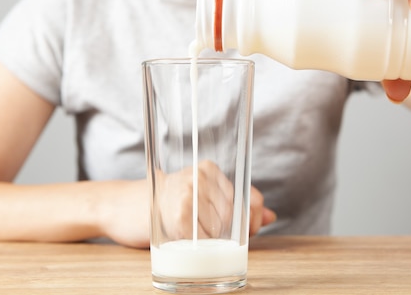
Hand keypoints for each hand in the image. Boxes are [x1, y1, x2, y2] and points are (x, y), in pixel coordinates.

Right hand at [157, 160, 274, 239]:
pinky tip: (189, 235)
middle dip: (228, 229)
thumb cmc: (182, 200)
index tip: (248, 227)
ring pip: (219, 227)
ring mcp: (189, 194)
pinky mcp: (180, 214)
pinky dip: (199, 243)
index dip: (253, 217)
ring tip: (196, 230)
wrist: (139, 203)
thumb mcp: (209, 194)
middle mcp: (200, 177)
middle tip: (211, 230)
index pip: (247, 196)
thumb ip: (242, 203)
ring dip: (212, 237)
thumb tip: (271, 217)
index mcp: (210, 169)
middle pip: (232, 214)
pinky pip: (204, 238)